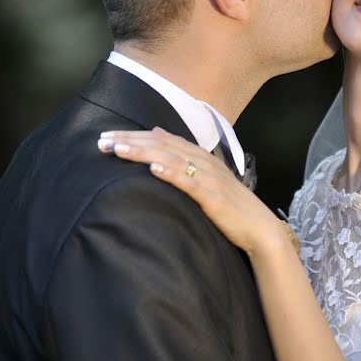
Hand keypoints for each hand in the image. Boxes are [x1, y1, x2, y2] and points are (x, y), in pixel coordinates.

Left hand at [98, 128, 288, 256]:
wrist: (258, 226)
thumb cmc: (230, 205)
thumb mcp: (205, 175)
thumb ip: (182, 154)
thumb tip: (157, 134)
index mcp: (200, 155)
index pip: (161, 139)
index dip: (134, 135)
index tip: (107, 136)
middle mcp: (203, 161)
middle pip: (161, 145)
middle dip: (130, 141)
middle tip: (102, 141)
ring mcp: (208, 177)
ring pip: (171, 158)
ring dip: (143, 152)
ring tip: (118, 150)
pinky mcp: (211, 196)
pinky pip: (188, 181)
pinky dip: (170, 173)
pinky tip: (153, 168)